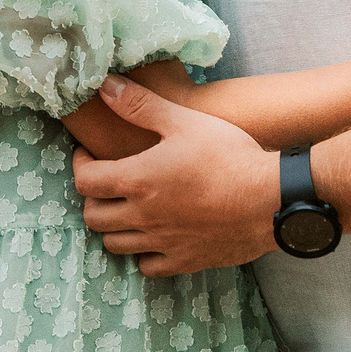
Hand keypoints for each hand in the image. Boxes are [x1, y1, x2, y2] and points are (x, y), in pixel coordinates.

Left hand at [70, 75, 279, 275]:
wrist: (271, 199)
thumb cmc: (229, 155)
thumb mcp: (183, 121)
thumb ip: (140, 105)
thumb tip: (105, 85)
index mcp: (137, 180)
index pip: (85, 181)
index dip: (79, 166)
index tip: (87, 156)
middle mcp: (143, 216)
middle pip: (93, 216)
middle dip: (93, 197)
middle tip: (106, 183)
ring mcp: (163, 243)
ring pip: (115, 244)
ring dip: (113, 227)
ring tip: (126, 209)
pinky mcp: (185, 261)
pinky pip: (148, 266)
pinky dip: (143, 253)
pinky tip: (155, 236)